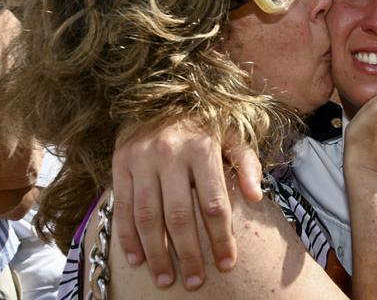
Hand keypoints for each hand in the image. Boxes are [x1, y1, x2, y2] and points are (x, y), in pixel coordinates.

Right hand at [112, 118, 261, 289]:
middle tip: (196, 282)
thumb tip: (256, 196)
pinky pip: (123, 208)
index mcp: (203, 149)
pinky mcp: (120, 165)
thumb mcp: (232, 134)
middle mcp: (170, 155)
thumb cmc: (203, 122)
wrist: (159, 95)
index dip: (221, 238)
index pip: (214, 203)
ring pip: (148, 217)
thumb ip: (246, 163)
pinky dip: (128, 237)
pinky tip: (137, 260)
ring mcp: (142, 160)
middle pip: (180, 215)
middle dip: (189, 254)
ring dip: (156, 253)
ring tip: (166, 280)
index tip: (227, 264)